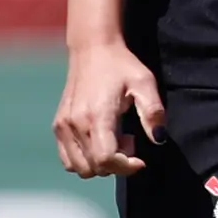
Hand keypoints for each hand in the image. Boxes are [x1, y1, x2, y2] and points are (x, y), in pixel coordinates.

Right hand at [53, 36, 164, 176]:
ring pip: (80, 168)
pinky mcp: (58, 126)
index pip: (105, 159)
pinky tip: (98, 142)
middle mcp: (75, 123)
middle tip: (129, 141)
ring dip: (100, 164)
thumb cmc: (121, 66)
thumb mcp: (145, 83)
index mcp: (97, 115)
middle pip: (94, 167)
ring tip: (113, 141)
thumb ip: (153, 112)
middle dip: (116, 164)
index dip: (125, 167)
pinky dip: (84, 160)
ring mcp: (63, 126)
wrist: (92, 49)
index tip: (140, 159)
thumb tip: (158, 139)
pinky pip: (68, 160)